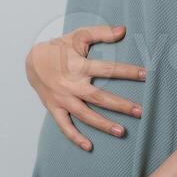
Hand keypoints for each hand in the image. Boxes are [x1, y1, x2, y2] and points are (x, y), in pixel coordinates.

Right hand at [25, 24, 145, 150]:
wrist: (32, 61)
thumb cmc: (59, 48)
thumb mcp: (78, 36)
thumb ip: (101, 33)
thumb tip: (123, 30)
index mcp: (79, 66)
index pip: (107, 69)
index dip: (127, 71)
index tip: (145, 74)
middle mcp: (71, 84)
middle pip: (99, 97)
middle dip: (121, 105)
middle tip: (140, 111)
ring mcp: (62, 99)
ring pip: (85, 114)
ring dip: (103, 124)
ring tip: (122, 132)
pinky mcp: (54, 108)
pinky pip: (65, 126)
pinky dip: (75, 137)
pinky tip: (89, 146)